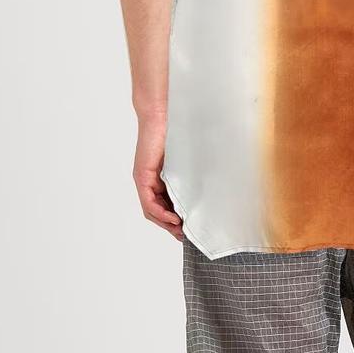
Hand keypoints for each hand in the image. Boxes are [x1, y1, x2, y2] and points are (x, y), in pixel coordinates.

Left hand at [132, 113, 183, 240]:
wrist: (163, 115)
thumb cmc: (177, 133)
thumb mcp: (188, 162)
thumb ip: (193, 175)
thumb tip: (211, 187)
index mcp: (161, 180)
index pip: (167, 207)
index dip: (177, 221)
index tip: (191, 230)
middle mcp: (149, 183)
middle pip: (158, 213)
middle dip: (172, 227)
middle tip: (187, 237)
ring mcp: (144, 181)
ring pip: (152, 211)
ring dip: (166, 224)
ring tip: (181, 232)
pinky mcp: (142, 176)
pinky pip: (149, 202)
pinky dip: (160, 213)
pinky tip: (174, 219)